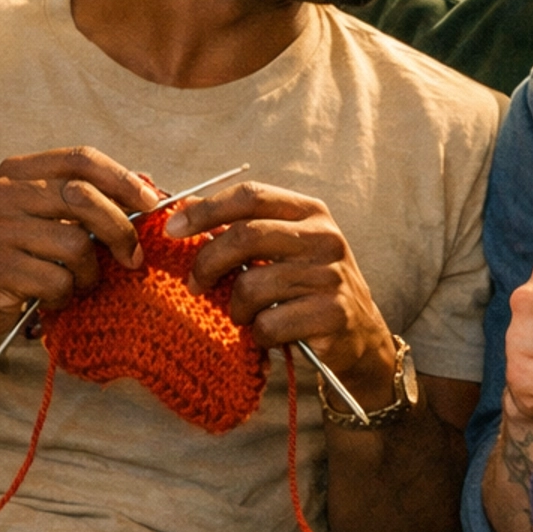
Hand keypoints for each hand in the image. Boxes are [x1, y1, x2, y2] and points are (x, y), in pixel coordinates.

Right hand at [0, 149, 160, 360]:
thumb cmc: (5, 257)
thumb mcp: (39, 218)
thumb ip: (84, 201)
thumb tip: (149, 184)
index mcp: (15, 172)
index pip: (80, 159)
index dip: (123, 179)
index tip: (152, 203)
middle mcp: (0, 193)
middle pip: (84, 198)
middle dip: (121, 230)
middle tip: (132, 258)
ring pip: (76, 244)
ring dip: (90, 273)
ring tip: (79, 284)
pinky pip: (58, 280)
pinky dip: (66, 296)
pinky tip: (53, 299)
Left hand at [166, 181, 396, 403]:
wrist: (360, 335)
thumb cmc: (307, 288)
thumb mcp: (285, 249)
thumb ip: (245, 230)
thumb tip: (182, 213)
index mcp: (310, 212)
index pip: (250, 196)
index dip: (206, 210)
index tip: (172, 229)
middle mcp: (324, 237)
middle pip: (246, 236)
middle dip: (208, 263)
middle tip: (195, 285)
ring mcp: (331, 276)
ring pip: (252, 287)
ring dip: (237, 308)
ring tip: (246, 316)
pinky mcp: (332, 314)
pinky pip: (269, 324)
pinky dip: (258, 335)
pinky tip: (270, 335)